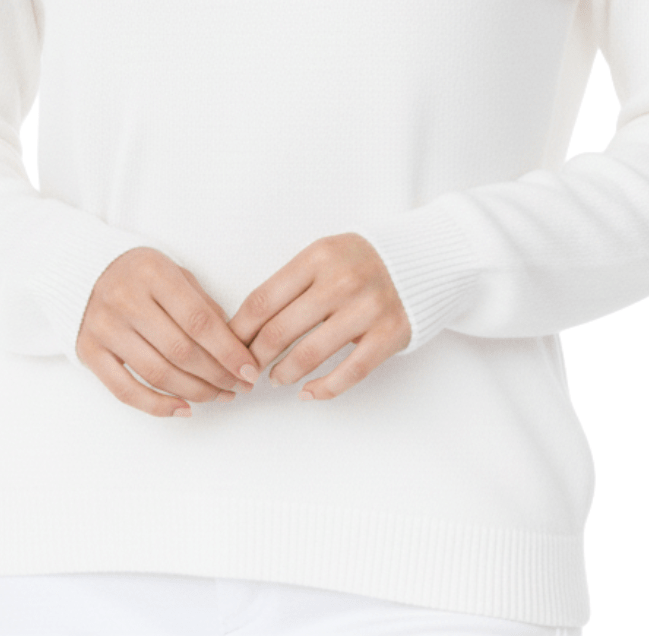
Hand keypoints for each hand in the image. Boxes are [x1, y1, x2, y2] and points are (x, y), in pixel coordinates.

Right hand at [76, 246, 261, 417]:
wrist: (85, 270)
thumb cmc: (141, 274)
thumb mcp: (175, 273)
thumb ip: (203, 305)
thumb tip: (235, 346)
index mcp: (153, 273)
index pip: (199, 321)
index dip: (228, 351)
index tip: (250, 370)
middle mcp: (126, 299)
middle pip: (181, 351)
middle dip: (217, 375)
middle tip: (240, 387)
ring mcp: (105, 327)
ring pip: (158, 374)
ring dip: (195, 392)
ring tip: (220, 396)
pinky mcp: (89, 352)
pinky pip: (126, 391)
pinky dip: (157, 406)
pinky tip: (184, 408)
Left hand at [226, 233, 410, 401]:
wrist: (420, 261)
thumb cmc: (360, 262)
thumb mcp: (324, 256)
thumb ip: (292, 283)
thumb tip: (245, 325)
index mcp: (318, 257)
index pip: (263, 300)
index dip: (239, 330)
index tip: (228, 346)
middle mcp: (341, 281)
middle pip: (280, 330)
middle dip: (255, 357)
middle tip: (246, 369)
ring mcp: (367, 308)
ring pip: (309, 355)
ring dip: (284, 374)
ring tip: (275, 378)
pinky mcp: (389, 335)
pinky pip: (348, 373)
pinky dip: (323, 389)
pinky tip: (307, 393)